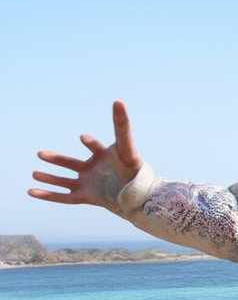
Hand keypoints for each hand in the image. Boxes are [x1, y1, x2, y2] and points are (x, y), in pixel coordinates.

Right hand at [28, 102, 142, 211]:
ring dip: (50, 178)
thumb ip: (122, 126)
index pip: (95, 147)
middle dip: (57, 159)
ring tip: (35, 174)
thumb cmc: (136, 172)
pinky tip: (32, 192)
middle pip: (71, 163)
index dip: (91, 143)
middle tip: (42, 154)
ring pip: (65, 181)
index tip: (84, 138)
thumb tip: (119, 101)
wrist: (143, 198)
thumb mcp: (127, 149)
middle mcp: (94, 170)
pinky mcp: (87, 197)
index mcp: (103, 157)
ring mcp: (90, 184)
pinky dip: (49, 195)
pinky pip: (64, 197)